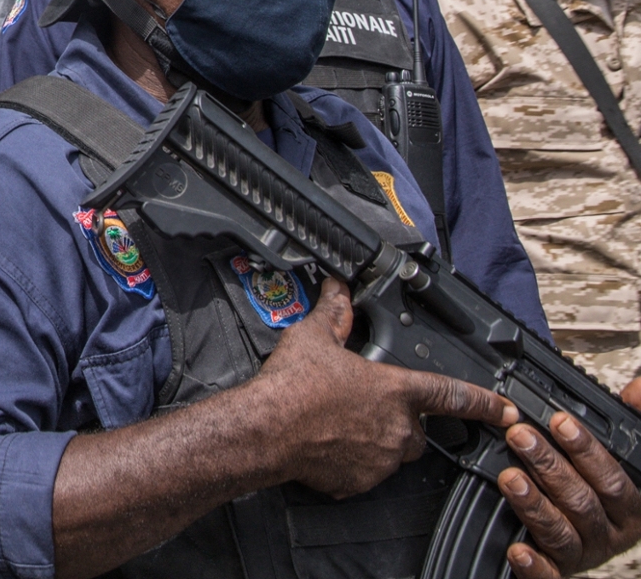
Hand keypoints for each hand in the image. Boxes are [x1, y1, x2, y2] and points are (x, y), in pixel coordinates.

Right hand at [250, 279, 513, 497]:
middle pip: (417, 430)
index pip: (453, 396)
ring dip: (375, 440)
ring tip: (338, 424)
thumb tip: (339, 289)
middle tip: (365, 408)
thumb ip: (335, 313)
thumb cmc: (292, 387)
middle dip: (400, 421)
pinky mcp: (359, 483)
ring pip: (391, 452)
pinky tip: (326, 445)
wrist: (266, 430)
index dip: (486, 402)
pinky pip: (364, 472)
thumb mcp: (314, 337)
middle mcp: (397, 429)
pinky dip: (351, 462)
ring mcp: (381, 460)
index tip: (507, 410)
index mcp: (395, 391)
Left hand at [498, 377, 640, 576]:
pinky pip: (549, 576)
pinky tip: (517, 549)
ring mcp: (583, 555)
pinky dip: (534, 565)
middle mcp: (609, 534)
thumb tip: (636, 392)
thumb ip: (626, 424)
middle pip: (583, 502)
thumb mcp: (608, 456)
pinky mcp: (557, 574)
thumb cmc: (591, 488)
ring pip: (562, 532)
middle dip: (550, 466)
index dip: (588, 450)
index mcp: (629, 507)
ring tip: (510, 478)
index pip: (614, 481)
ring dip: (534, 504)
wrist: (568, 539)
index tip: (560, 422)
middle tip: (519, 437)